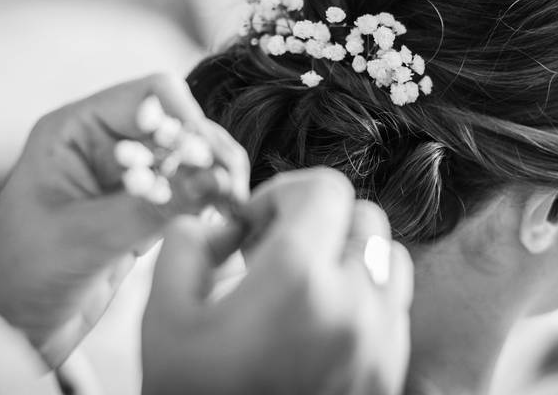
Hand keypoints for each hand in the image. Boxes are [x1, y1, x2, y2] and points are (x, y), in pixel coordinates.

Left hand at [0, 73, 248, 366]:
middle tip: (232, 189)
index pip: (150, 95)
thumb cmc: (21, 277)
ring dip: (216, 175)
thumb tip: (216, 182)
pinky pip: (188, 189)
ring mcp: (127, 175)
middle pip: (178, 122)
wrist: (7, 328)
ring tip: (234, 205)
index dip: (186, 119)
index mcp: (76, 129)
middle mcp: (105, 142)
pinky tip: (225, 217)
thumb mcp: (85, 238)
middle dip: (209, 150)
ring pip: (190, 156)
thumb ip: (152, 208)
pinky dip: (210, 200)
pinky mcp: (143, 208)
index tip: (207, 160)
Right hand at [142, 168, 413, 394]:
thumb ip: (186, 244)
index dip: (283, 193)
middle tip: (274, 254)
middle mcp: (353, 302)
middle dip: (317, 222)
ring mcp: (381, 339)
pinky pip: (394, 306)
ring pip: (387, 257)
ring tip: (305, 287)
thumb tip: (216, 220)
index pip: (324, 188)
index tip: (254, 226)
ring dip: (349, 255)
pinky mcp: (391, 370)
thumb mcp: (163, 316)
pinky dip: (366, 295)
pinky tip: (322, 323)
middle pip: (362, 216)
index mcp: (298, 277)